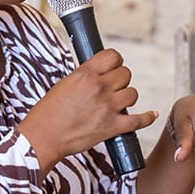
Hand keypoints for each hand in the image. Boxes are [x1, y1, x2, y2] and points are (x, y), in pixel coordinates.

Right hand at [18, 49, 157, 171]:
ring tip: (117, 103)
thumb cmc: (48, 112)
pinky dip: (147, 118)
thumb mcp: (64, 84)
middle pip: (126, 74)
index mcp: (85, 74)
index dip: (115, 62)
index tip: (113, 67)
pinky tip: (151, 115)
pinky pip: (139, 120)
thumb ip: (84, 77)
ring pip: (133, 93)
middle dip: (120, 80)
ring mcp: (107, 107)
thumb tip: (99, 73)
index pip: (113, 56)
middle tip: (112, 88)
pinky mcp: (112, 127)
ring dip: (126, 97)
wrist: (43, 137)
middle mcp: (99, 87)